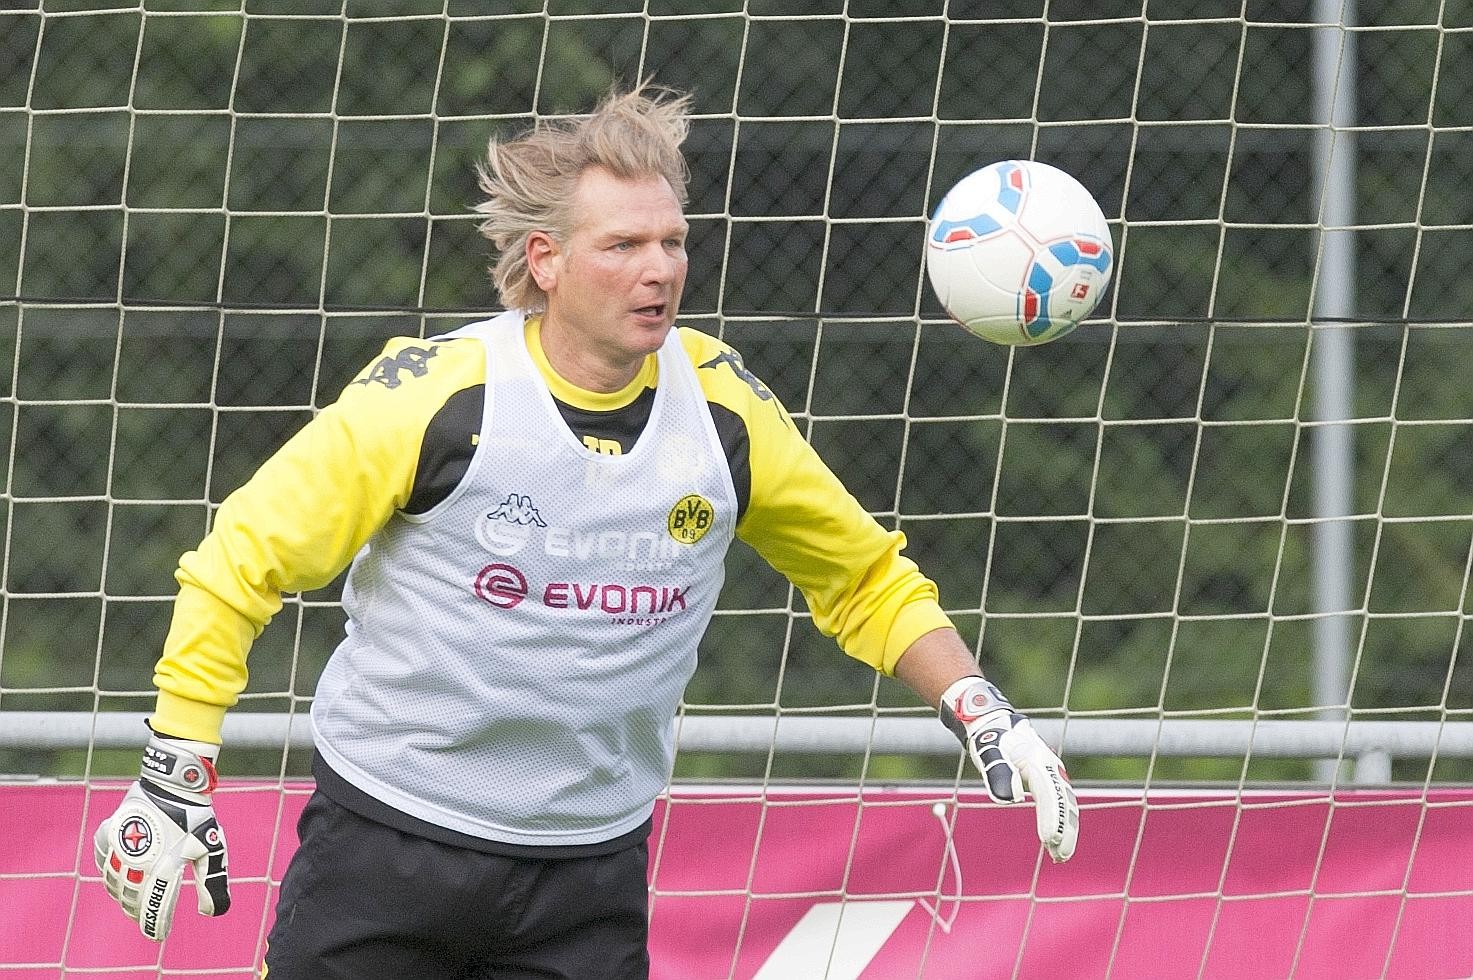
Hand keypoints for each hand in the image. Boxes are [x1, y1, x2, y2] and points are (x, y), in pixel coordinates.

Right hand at [93, 730, 230, 939]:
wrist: (174, 782)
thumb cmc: (196, 817)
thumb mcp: (212, 849)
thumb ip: (212, 883)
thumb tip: (210, 913)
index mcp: (162, 867)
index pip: (155, 907)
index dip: (155, 925)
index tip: (158, 935)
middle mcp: (136, 861)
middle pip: (132, 898)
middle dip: (139, 911)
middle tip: (147, 918)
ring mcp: (118, 847)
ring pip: (114, 882)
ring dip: (122, 895)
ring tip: (132, 902)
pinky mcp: (108, 833)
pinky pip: (102, 860)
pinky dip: (108, 871)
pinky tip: (116, 875)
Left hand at [940, 677, 1078, 861]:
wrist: (996, 725)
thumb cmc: (991, 740)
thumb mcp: (989, 752)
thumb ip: (998, 773)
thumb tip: (1009, 799)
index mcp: (1038, 761)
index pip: (1050, 794)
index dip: (1052, 818)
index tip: (1049, 839)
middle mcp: (1051, 768)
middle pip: (1065, 802)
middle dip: (1065, 830)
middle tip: (1059, 855)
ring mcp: (1053, 774)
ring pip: (1066, 805)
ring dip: (1066, 831)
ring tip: (1060, 856)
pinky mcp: (1049, 781)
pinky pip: (1060, 804)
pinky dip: (1061, 823)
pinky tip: (1055, 842)